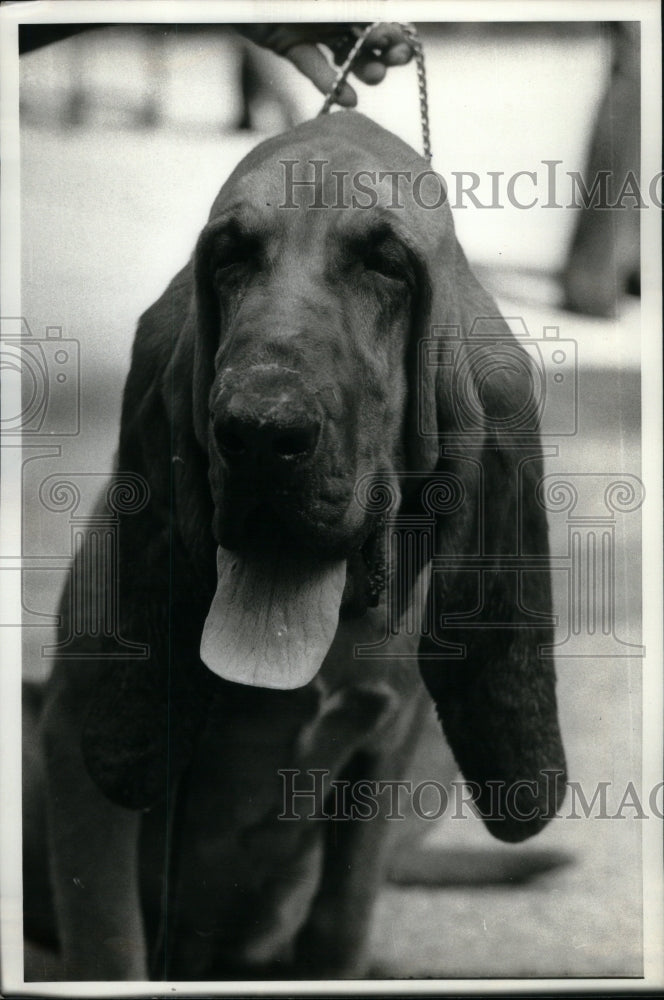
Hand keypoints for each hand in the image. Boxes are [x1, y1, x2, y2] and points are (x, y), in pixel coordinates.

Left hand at [236, 23, 413, 106]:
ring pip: (344, 53)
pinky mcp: (288, 45)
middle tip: (397, 62)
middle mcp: (331, 11)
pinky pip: (312, 65)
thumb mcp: (323, 0)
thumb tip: (380, 23)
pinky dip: (329, 82)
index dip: (392, 31)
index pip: (376, 15)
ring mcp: (311, 29)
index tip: (402, 45)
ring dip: (363, 68)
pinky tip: (347, 100)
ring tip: (374, 78)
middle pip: (366, 36)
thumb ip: (346, 9)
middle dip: (385, 50)